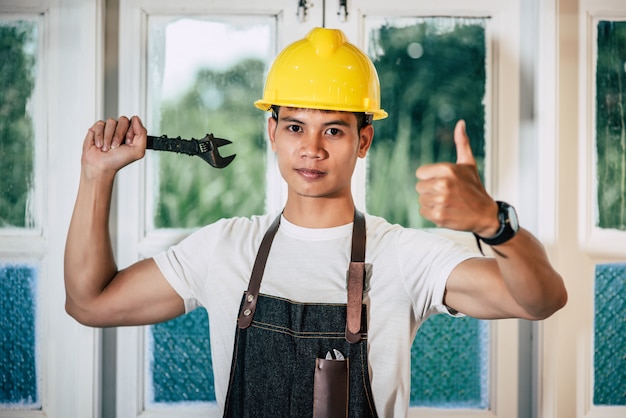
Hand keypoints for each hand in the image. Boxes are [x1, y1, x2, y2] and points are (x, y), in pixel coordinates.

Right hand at [81, 116, 146, 177]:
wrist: (100, 166)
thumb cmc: (117, 161)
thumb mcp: (137, 151)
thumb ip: (142, 134)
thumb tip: (136, 119)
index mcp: (132, 134)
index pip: (135, 122)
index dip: (130, 132)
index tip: (127, 143)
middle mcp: (121, 130)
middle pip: (123, 120)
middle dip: (119, 134)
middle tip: (116, 146)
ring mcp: (109, 128)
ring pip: (111, 122)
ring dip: (108, 138)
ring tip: (107, 147)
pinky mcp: (97, 128)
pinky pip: (100, 124)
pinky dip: (99, 136)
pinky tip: (99, 144)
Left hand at [415, 120, 498, 235]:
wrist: (486, 214)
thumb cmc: (474, 188)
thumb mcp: (468, 164)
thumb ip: (462, 143)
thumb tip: (460, 123)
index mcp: (447, 169)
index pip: (420, 173)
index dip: (430, 178)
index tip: (443, 181)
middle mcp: (443, 184)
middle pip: (419, 187)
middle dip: (430, 190)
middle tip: (447, 194)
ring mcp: (441, 201)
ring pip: (421, 200)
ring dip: (432, 202)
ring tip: (448, 202)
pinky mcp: (439, 216)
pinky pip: (423, 212)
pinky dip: (432, 213)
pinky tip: (446, 211)